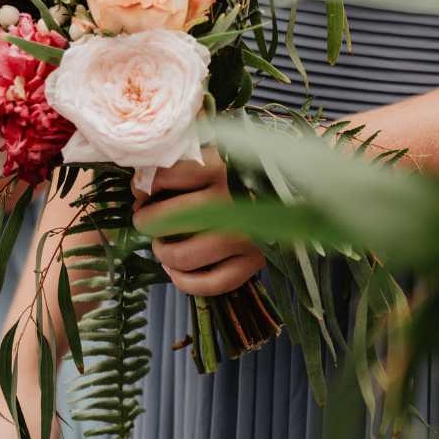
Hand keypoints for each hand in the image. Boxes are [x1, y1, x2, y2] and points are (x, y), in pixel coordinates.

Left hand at [132, 148, 263, 296]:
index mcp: (220, 167)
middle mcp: (232, 202)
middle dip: (147, 222)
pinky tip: (175, 271)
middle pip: (168, 219)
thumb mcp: (216, 154)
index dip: (143, 187)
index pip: (165, 177)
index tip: (141, 192)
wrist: (297, 189)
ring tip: (162, 245)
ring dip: (163, 254)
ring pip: (184, 256)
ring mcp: (245, 235)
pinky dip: (184, 282)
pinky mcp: (254, 262)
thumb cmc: (246, 169)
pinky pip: (211, 284)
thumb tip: (140, 188)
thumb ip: (181, 164)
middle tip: (146, 221)